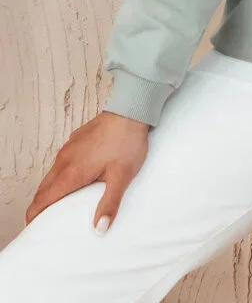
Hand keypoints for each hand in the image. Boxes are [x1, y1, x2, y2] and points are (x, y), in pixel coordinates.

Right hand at [26, 110, 150, 232]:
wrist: (131, 111)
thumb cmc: (127, 143)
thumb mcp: (121, 177)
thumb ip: (109, 204)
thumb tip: (99, 229)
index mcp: (72, 172)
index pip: (44, 198)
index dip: (34, 213)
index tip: (32, 226)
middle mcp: (65, 160)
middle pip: (44, 187)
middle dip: (40, 204)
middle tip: (42, 219)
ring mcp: (69, 148)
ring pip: (52, 172)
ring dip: (50, 188)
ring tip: (56, 202)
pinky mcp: (76, 139)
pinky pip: (62, 161)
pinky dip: (60, 173)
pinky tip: (72, 177)